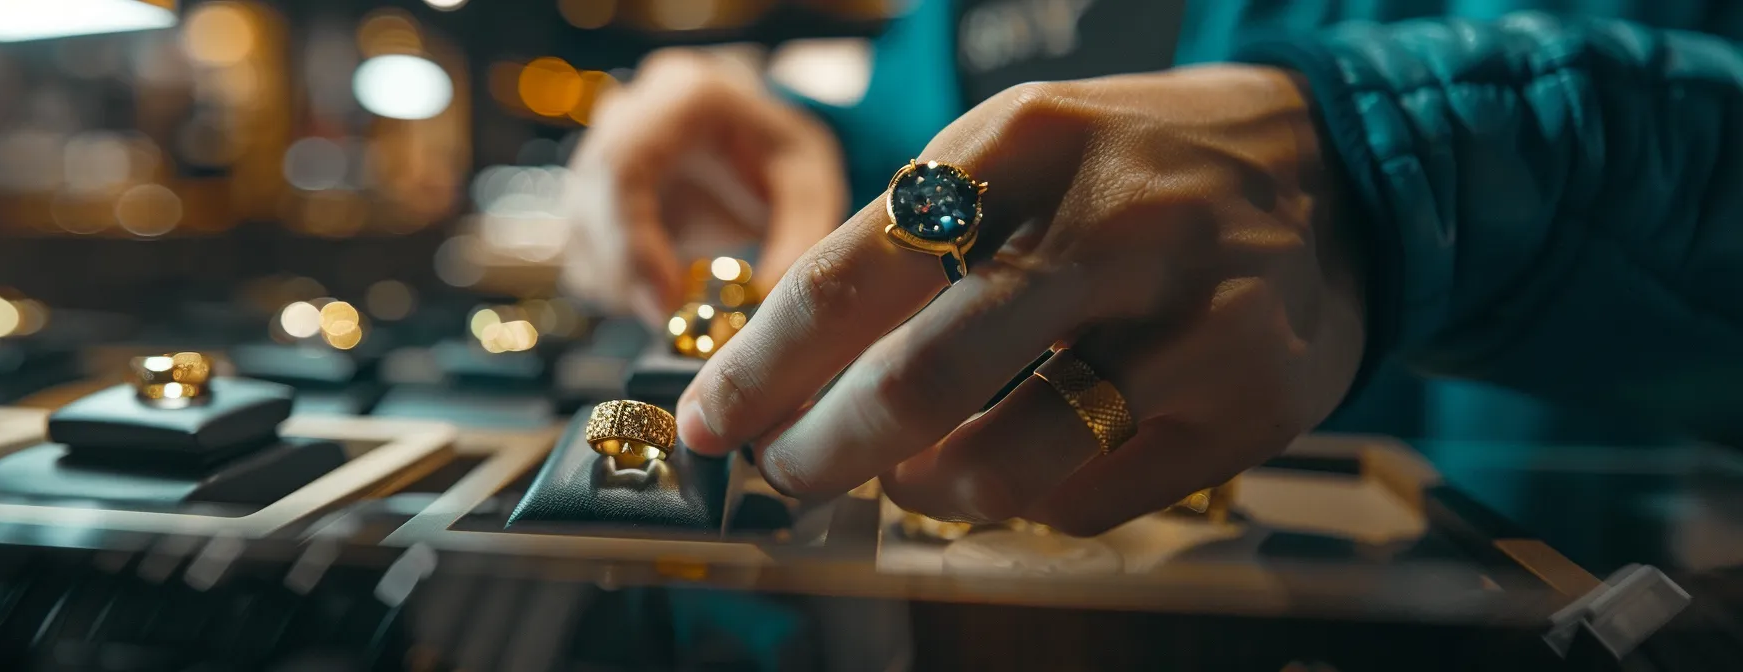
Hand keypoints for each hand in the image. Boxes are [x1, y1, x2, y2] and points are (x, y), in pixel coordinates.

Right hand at [562, 49, 845, 322]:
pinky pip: (582, 259)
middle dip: (628, 277)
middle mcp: (626, 116)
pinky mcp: (589, 201)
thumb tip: (764, 313)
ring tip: (686, 303)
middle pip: (590, 203)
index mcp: (682, 95)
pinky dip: (619, 291)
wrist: (753, 143)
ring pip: (579, 238)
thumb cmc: (780, 156)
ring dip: (624, 288)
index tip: (666, 302)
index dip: (632, 241)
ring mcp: (596, 155)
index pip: (623, 166)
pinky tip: (667, 291)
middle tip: (675, 325)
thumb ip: (797, 244)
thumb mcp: (810, 187)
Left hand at [677, 66, 1366, 535]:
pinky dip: (1034, 500)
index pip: (852, 273)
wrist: (1341, 168)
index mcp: (1026, 145)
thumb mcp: (1024, 152)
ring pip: (1005, 464)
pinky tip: (1035, 464)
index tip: (712, 421)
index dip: (762, 366)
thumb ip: (916, 243)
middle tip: (789, 472)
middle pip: (921, 378)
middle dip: (823, 449)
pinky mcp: (1251, 404)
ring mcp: (1193, 320)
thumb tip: (795, 372)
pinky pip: (1092, 501)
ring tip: (914, 477)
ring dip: (927, 491)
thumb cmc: (1139, 170)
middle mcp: (1114, 226)